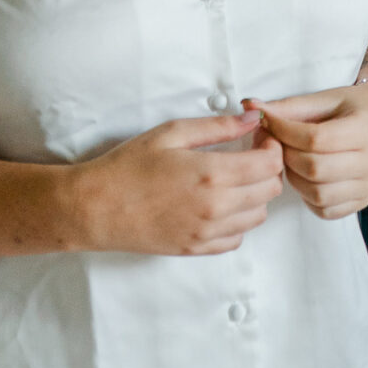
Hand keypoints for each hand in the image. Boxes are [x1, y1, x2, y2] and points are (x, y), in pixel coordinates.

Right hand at [67, 111, 283, 256]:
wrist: (95, 208)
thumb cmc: (128, 167)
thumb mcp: (172, 133)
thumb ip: (218, 126)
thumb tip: (252, 117)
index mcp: (211, 174)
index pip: (269, 164)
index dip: (272, 145)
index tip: (260, 136)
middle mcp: (215, 208)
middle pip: (270, 190)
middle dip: (268, 167)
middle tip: (250, 153)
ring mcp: (206, 233)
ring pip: (258, 216)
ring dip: (256, 195)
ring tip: (235, 178)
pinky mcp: (195, 249)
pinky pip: (236, 239)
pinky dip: (238, 221)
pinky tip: (221, 204)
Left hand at [249, 86, 367, 220]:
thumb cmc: (347, 108)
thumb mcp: (321, 100)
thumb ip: (286, 107)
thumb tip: (250, 106)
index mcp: (365, 127)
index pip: (316, 139)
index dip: (285, 133)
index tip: (269, 124)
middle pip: (315, 168)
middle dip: (287, 157)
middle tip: (278, 146)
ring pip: (318, 194)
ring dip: (295, 179)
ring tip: (291, 161)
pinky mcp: (362, 201)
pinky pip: (325, 210)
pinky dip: (307, 197)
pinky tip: (305, 178)